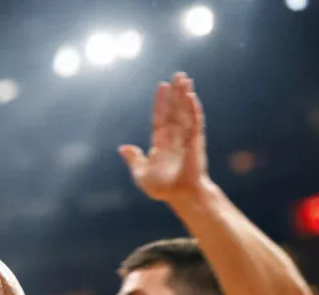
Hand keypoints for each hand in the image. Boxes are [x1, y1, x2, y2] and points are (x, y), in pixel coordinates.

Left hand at [120, 73, 209, 203]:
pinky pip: (194, 122)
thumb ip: (134, 160)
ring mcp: (186, 138)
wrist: (180, 196)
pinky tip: (190, 97)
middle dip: (176, 93)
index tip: (162, 85)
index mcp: (161, 143)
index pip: (160, 117)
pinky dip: (192, 109)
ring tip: (185, 79)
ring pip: (185, 112)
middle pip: (174, 110)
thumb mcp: (141, 174)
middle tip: (178, 75)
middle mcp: (174, 137)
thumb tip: (123, 147)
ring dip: (184, 95)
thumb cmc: (162, 188)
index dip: (161, 102)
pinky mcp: (195, 141)